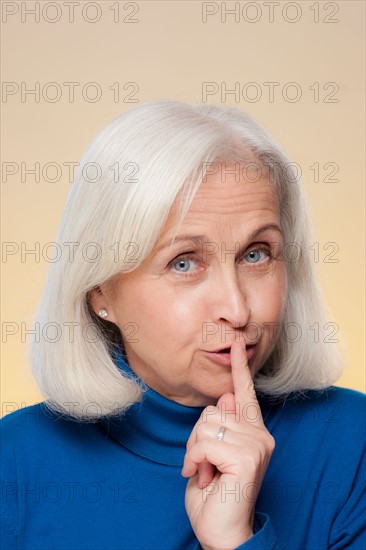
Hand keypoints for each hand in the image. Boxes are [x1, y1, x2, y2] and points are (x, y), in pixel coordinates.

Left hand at [181, 341, 274, 549]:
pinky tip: (204, 478)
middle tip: (202, 463)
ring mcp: (257, 445)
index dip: (240, 368)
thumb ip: (220, 426)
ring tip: (205, 472)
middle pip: (212, 410)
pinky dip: (196, 460)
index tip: (237, 345)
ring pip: (206, 425)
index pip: (246, 394)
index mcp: (252, 431)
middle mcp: (260, 435)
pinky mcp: (247, 457)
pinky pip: (205, 443)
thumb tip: (225, 397)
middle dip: (196, 437)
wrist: (221, 531)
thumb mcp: (211, 453)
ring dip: (195, 451)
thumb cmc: (214, 493)